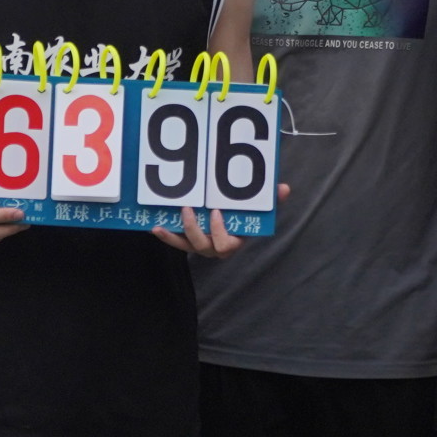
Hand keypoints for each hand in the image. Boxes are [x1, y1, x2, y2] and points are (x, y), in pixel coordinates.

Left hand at [150, 182, 284, 258]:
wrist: (232, 224)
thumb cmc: (245, 217)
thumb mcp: (258, 209)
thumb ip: (271, 201)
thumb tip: (284, 188)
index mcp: (233, 242)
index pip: (226, 244)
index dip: (220, 232)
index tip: (216, 212)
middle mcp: (215, 248)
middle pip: (203, 246)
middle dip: (193, 229)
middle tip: (187, 209)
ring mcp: (200, 245)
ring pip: (186, 245)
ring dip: (173, 235)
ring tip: (161, 225)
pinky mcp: (187, 240)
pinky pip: (175, 241)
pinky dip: (165, 236)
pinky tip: (153, 227)